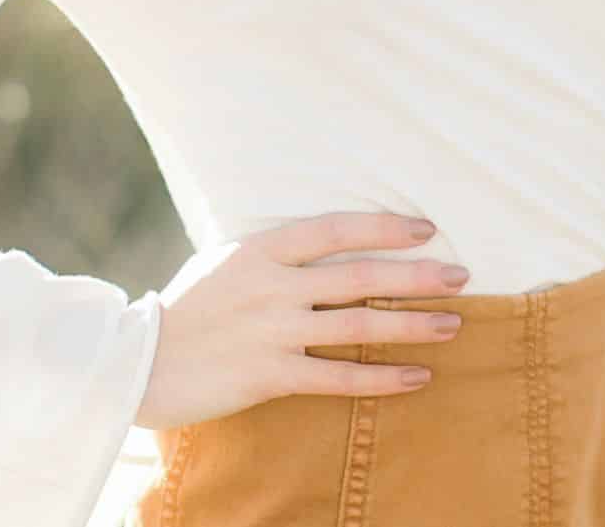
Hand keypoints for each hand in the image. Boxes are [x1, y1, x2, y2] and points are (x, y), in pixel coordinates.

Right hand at [133, 211, 467, 430]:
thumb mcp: (229, 261)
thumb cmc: (190, 307)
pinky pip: (338, 376)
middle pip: (360, 275)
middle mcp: (274, 285)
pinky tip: (417, 377)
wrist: (143, 360)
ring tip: (453, 324)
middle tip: (461, 275)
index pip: (337, 229)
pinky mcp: (271, 375)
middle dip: (417, 275)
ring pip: (358, 324)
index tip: (426, 228)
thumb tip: (326, 247)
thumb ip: (275, 255)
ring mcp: (273, 330)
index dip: (384, 226)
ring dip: (412, 325)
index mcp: (263, 249)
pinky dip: (382, 378)